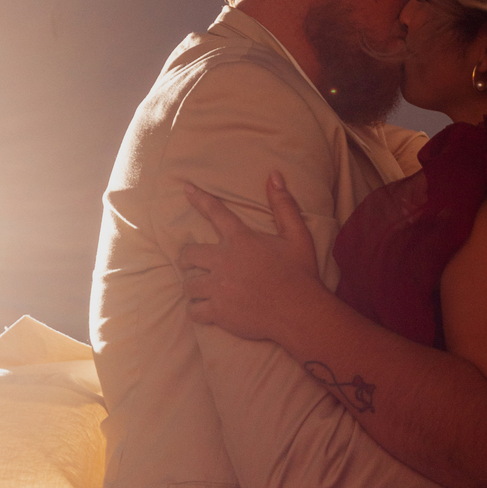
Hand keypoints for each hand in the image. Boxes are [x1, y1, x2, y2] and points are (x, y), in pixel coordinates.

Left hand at [180, 174, 319, 338]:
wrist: (300, 312)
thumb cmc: (300, 272)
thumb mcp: (297, 235)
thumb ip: (283, 205)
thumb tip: (274, 175)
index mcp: (241, 240)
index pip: (215, 213)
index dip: (199, 199)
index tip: (186, 189)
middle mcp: (224, 261)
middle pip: (189, 254)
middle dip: (187, 258)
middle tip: (193, 263)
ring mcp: (219, 288)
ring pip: (188, 284)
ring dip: (194, 285)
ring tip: (201, 288)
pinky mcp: (218, 312)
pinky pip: (194, 310)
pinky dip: (197, 310)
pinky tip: (204, 310)